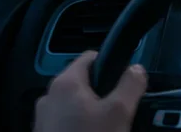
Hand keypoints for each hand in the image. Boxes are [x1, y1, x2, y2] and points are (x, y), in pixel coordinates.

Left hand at [33, 51, 147, 131]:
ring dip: (91, 113)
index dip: (111, 63)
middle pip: (84, 83)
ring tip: (107, 129)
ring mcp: (43, 118)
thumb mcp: (119, 112)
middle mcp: (49, 96)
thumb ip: (131, 84)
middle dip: (103, 93)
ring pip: (75, 105)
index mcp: (66, 82)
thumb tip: (136, 69)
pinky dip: (79, 127)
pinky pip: (66, 123)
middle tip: (120, 110)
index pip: (91, 56)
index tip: (125, 79)